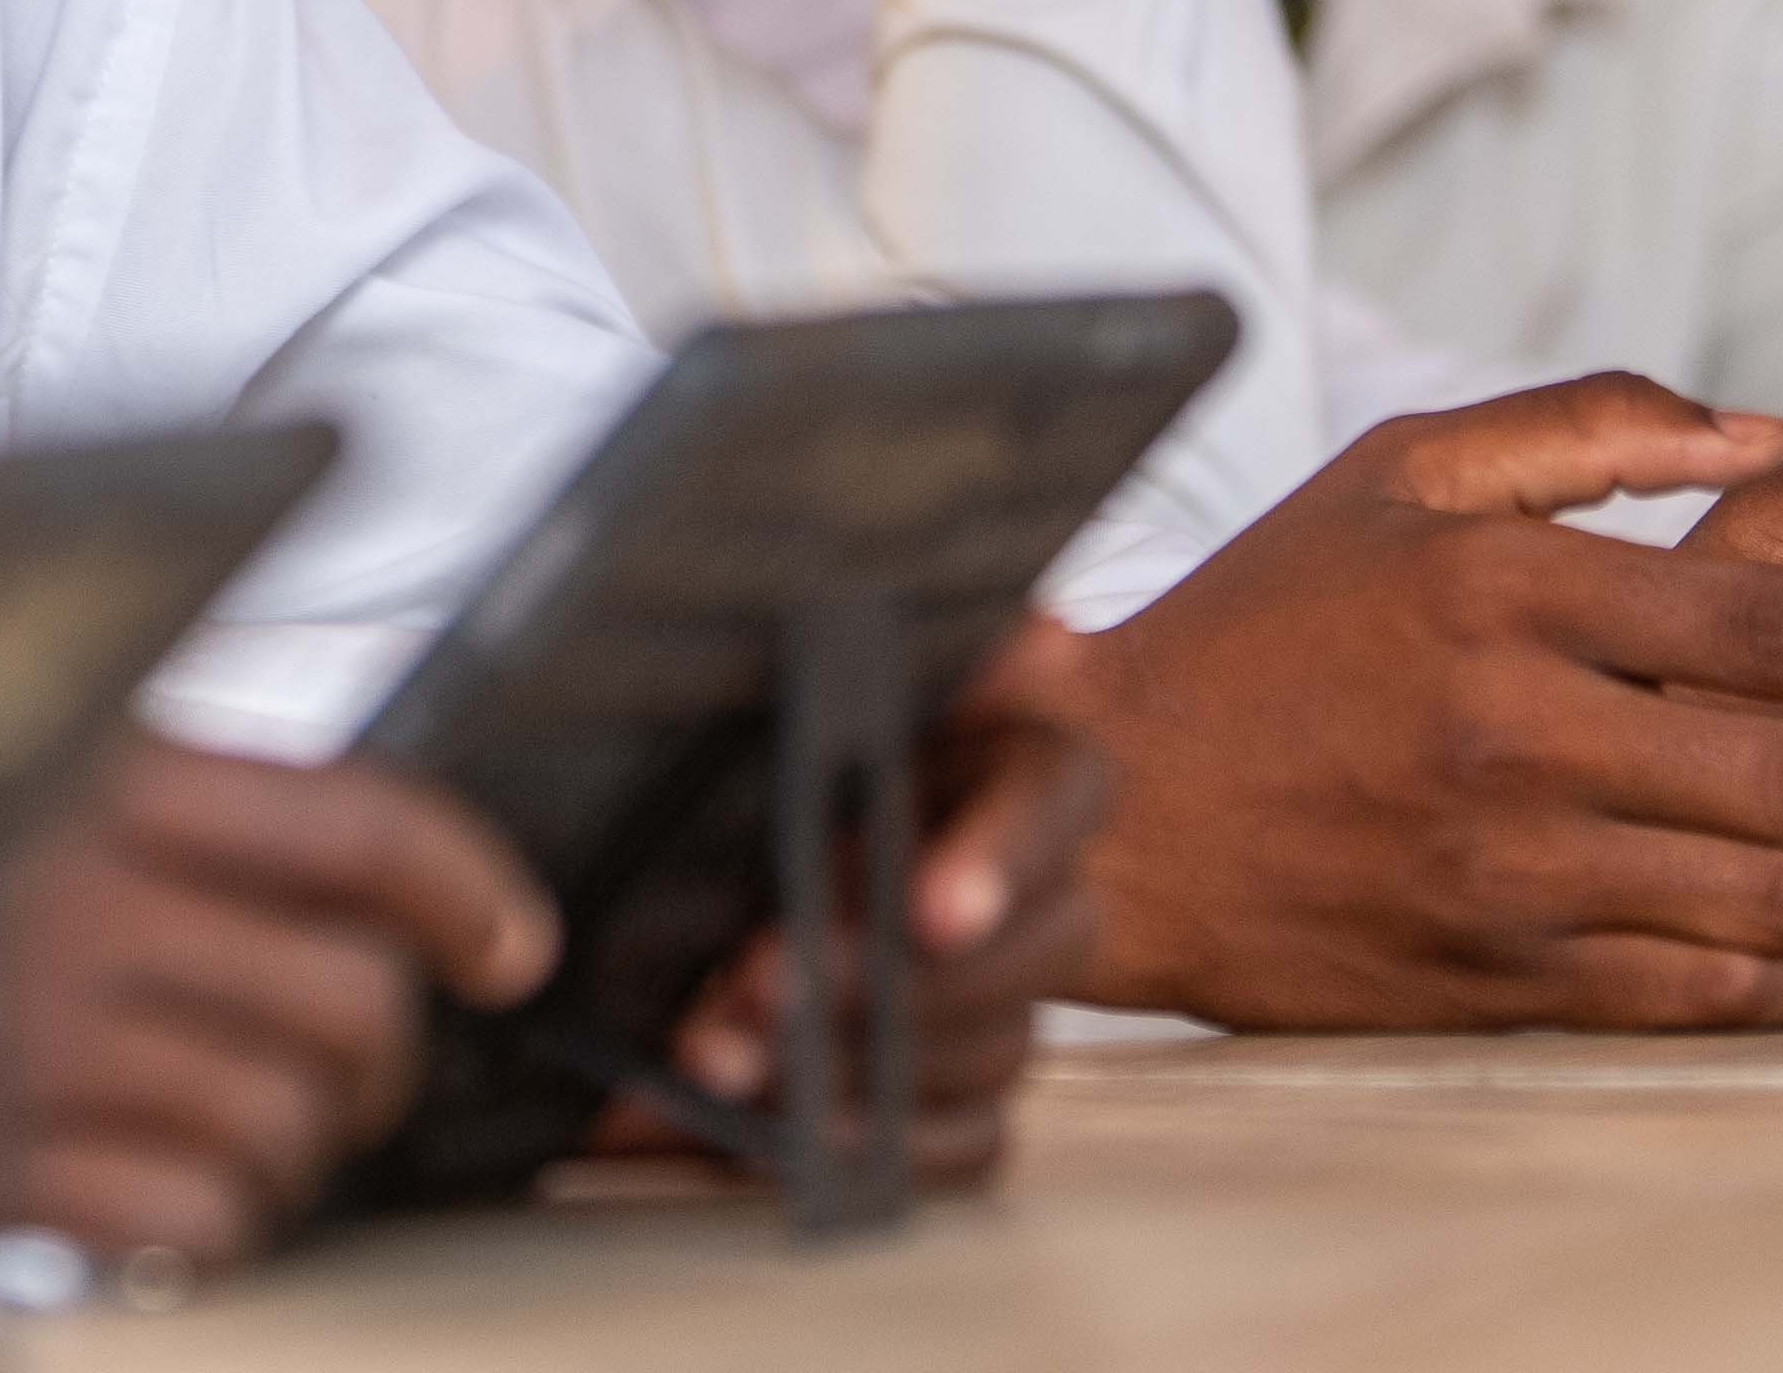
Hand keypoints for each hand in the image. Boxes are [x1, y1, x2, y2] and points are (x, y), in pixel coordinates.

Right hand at [0, 739, 551, 1268]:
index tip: (502, 941)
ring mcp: (21, 1033)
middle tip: (344, 1074)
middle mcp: (66, 889)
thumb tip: (326, 869)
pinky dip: (193, 1227)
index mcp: (82, 766)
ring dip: (279, 1153)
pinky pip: (186, 1222)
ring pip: (284, 1123)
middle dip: (371, 1055)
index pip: (354, 823)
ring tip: (215, 1141)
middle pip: (348, 996)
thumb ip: (142, 796)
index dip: (465, 889)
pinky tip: (136, 1200)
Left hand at [588, 611, 1104, 1189]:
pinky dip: (882, 1149)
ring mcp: (1022, 999)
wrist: (878, 798)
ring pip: (979, 1056)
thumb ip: (933, 636)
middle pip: (1006, 960)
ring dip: (856, 1069)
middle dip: (881, 981)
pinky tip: (786, 1139)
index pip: (1045, 813)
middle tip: (764, 984)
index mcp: (1039, 775)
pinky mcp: (981, 1083)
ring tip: (728, 1058)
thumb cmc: (869, 718)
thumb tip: (1011, 633)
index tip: (930, 911)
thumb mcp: (892, 654)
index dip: (992, 865)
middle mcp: (1053, 896)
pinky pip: (971, 1143)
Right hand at [1060, 376, 1782, 1029]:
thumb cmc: (1258, 629)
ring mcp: (1512, 865)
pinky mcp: (1504, 972)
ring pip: (1782, 896)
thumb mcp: (1392, 474)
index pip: (1775, 628)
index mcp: (1500, 591)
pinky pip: (1710, 990)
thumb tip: (1763, 431)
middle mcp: (1516, 731)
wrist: (1113, 809)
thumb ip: (1580, 429)